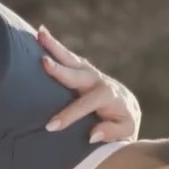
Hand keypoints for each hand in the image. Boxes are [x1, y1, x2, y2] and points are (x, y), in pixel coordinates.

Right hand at [38, 26, 141, 143]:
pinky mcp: (83, 69)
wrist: (128, 106)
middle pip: (77, 73)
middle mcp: (98, 80)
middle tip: (43, 62)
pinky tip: (42, 35)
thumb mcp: (126, 132)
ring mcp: (90, 72)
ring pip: (71, 59)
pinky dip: (55, 47)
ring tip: (40, 33)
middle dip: (60, 69)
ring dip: (55, 46)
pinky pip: (68, 58)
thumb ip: (111, 132)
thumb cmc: (124, 122)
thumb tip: (92, 135)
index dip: (68, 115)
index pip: (85, 105)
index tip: (50, 126)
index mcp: (109, 96)